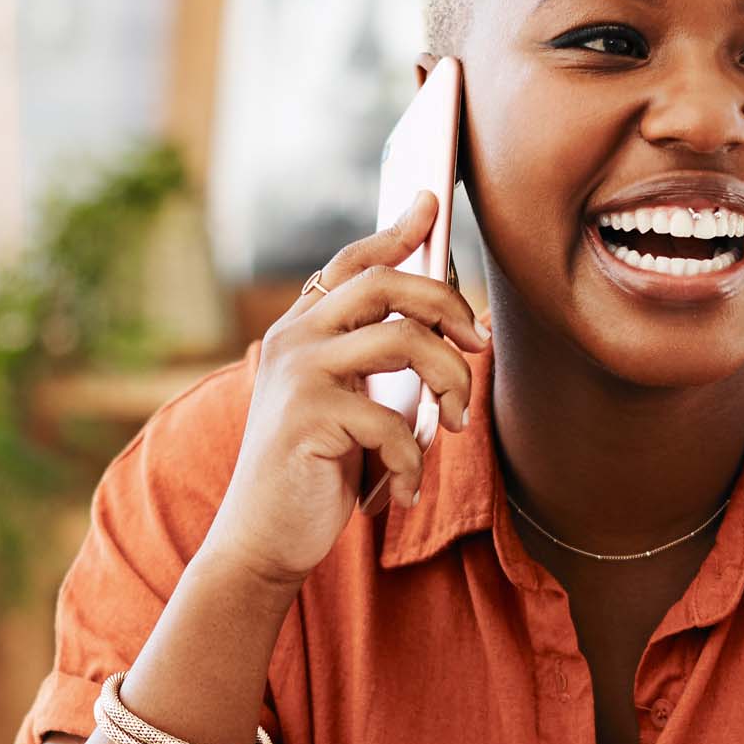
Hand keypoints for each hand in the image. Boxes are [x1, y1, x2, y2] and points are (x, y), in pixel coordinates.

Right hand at [203, 190, 488, 592]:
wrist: (263, 539)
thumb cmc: (315, 474)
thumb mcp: (347, 406)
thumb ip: (374, 364)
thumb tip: (444, 330)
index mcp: (300, 330)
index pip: (353, 263)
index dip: (395, 231)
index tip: (431, 203)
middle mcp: (293, 339)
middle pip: (388, 284)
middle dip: (449, 306)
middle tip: (480, 344)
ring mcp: (297, 373)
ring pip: (405, 340)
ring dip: (451, 383)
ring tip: (458, 425)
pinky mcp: (308, 416)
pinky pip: (394, 421)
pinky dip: (415, 462)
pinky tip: (407, 492)